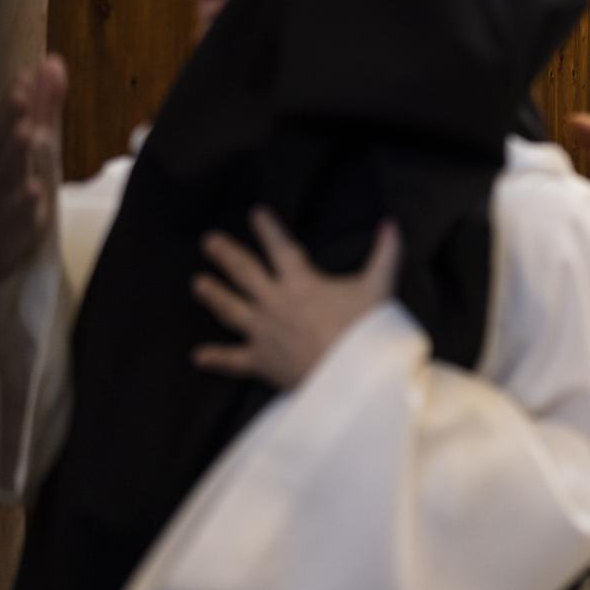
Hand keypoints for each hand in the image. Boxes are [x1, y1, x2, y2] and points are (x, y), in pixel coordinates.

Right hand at [0, 55, 67, 281]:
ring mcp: (2, 211)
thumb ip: (46, 107)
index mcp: (6, 159)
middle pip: (1, 150)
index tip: (23, 77)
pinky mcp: (12, 241)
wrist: (17, 263)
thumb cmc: (24, 194)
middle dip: (8, 124)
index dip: (13, 104)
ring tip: (27, 133)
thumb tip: (52, 61)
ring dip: (15, 157)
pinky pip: (17, 225)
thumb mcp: (42, 149)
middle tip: (20, 100)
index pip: (7, 127)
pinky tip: (36, 192)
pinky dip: (25, 209)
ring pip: (6, 183)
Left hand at [191, 209, 398, 389]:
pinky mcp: (261, 361)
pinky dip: (216, 358)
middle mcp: (274, 303)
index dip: (268, 229)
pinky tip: (199, 356)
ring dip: (213, 295)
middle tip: (209, 241)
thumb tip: (392, 224)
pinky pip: (234, 359)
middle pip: (244, 273)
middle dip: (226, 254)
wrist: (349, 376)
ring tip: (197, 283)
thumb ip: (385, 253)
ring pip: (231, 309)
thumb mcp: (378, 286)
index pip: (280, 248)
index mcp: (300, 283)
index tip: (256, 213)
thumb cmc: (365, 329)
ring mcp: (263, 333)